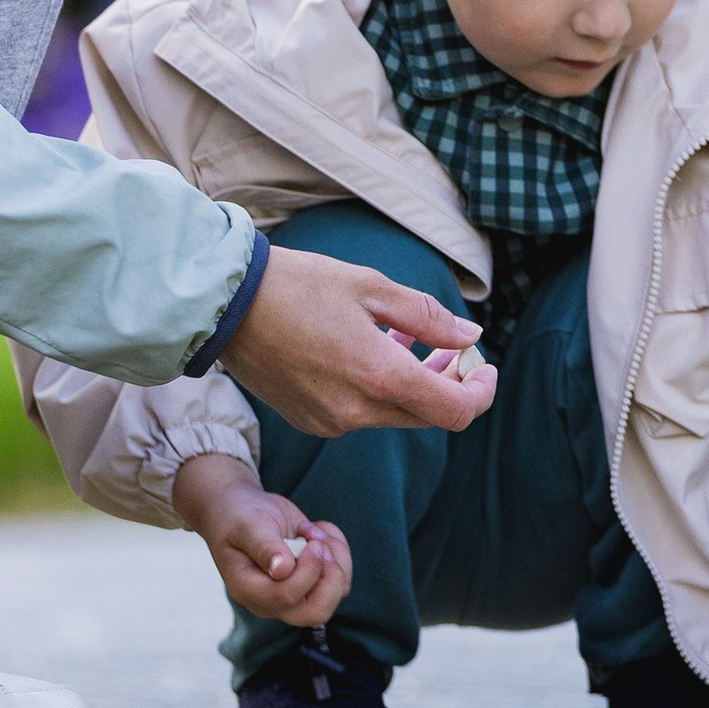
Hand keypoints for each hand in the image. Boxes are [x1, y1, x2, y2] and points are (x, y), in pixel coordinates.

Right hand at [169, 459, 352, 625]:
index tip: (311, 542)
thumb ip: (264, 547)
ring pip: (336, 594)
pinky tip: (317, 529)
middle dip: (331, 577)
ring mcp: (295, 593)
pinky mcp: (311, 581)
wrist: (241, 507)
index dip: (307, 572)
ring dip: (336, 557)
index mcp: (249, 590)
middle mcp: (273, 600)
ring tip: (312, 530)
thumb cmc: (238, 515)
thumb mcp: (247, 524)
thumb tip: (282, 571)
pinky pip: (341, 578)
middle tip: (320, 544)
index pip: (286, 597)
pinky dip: (339, 549)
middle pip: (316, 612)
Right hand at [223, 244, 498, 439]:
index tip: (484, 366)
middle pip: (426, 416)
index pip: (456, 411)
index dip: (481, 392)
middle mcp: (357, 412)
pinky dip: (375, 390)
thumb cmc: (298, 284)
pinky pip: (358, 414)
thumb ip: (426, 317)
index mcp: (379, 377)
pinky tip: (365, 353)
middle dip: (447, 384)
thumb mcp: (370, 286)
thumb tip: (470, 337)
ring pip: (391, 415)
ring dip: (410, 386)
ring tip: (408, 343)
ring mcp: (330, 422)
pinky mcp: (308, 420)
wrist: (224, 305)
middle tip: (450, 349)